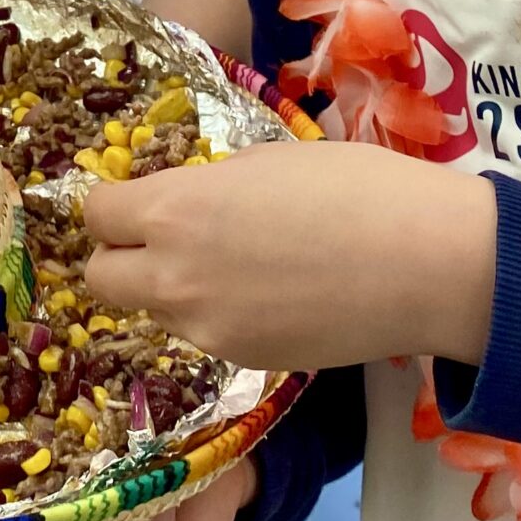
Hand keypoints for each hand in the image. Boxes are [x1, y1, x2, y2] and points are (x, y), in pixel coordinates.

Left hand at [84, 142, 497, 373]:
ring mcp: (206, 327)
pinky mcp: (243, 361)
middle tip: (162, 236)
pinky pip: (202, 332)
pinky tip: (266, 292)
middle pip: (101, 276)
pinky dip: (215, 313)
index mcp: (174, 209)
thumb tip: (190, 199)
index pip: (95, 213)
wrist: (425, 264)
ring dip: (169, 286)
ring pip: (152, 308)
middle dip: (119, 253)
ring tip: (229, 263)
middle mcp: (173, 275)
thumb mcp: (265, 159)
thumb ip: (208, 186)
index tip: (134, 196)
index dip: (111, 203)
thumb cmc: (353, 187)